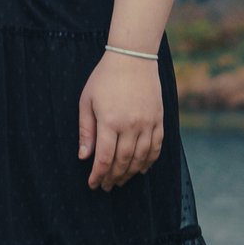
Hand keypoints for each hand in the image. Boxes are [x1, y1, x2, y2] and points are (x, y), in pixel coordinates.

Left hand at [78, 52, 164, 190]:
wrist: (133, 58)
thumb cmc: (104, 78)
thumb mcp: (87, 101)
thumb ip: (85, 130)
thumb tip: (84, 157)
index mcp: (109, 122)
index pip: (103, 158)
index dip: (98, 175)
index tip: (93, 184)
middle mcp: (131, 125)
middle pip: (123, 161)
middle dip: (113, 177)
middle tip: (107, 186)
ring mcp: (147, 123)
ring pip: (141, 157)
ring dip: (130, 173)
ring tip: (121, 180)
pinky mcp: (159, 119)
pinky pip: (157, 146)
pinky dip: (149, 161)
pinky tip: (141, 169)